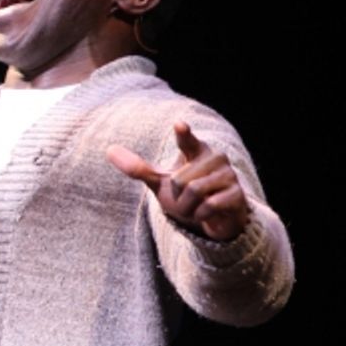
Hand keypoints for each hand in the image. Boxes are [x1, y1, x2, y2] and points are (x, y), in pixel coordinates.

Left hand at [106, 121, 250, 240]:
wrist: (213, 220)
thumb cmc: (186, 195)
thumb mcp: (160, 182)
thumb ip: (138, 168)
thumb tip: (108, 150)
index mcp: (196, 150)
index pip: (187, 141)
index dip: (183, 134)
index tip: (178, 125)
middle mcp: (215, 159)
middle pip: (181, 180)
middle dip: (178, 198)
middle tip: (187, 200)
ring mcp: (229, 176)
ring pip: (194, 192)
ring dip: (188, 208)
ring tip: (197, 206)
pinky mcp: (237, 195)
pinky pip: (209, 206)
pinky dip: (200, 215)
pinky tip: (207, 214)